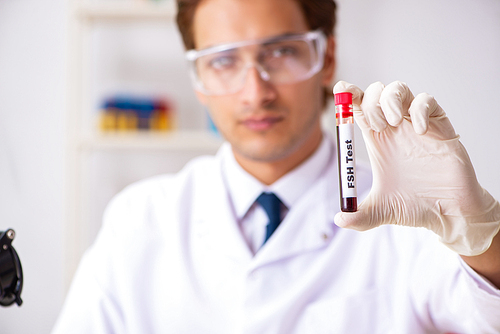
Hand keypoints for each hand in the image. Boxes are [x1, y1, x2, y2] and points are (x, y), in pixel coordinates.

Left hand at [333, 81, 499, 255]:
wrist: (447, 213)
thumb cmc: (413, 206)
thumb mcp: (380, 211)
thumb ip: (359, 217)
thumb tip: (339, 220)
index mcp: (376, 140)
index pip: (358, 108)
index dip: (348, 97)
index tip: (340, 91)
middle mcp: (393, 128)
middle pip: (375, 93)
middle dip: (370, 101)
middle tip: (375, 126)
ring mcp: (415, 124)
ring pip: (399, 90)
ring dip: (390, 99)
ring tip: (392, 122)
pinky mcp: (439, 126)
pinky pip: (428, 101)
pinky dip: (420, 108)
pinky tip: (419, 130)